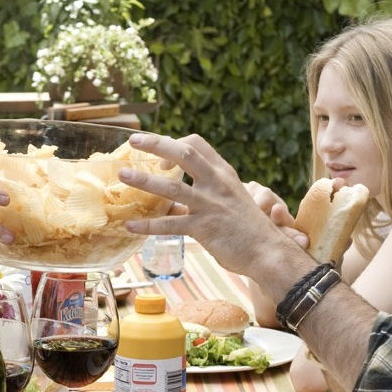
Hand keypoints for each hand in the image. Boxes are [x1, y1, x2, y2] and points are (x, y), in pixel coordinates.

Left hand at [118, 133, 301, 277]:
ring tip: (123, 175)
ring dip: (144, 180)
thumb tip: (173, 200)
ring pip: (172, 187)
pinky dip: (147, 225)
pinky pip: (170, 224)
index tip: (159, 156)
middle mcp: (217, 183)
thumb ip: (205, 194)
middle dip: (156, 143)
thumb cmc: (248, 229)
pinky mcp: (204, 227)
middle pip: (184, 152)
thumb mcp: (229, 201)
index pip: (197, 144)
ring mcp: (210, 204)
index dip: (174, 143)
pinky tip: (130, 226)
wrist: (268, 251)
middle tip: (133, 140)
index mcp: (223, 173)